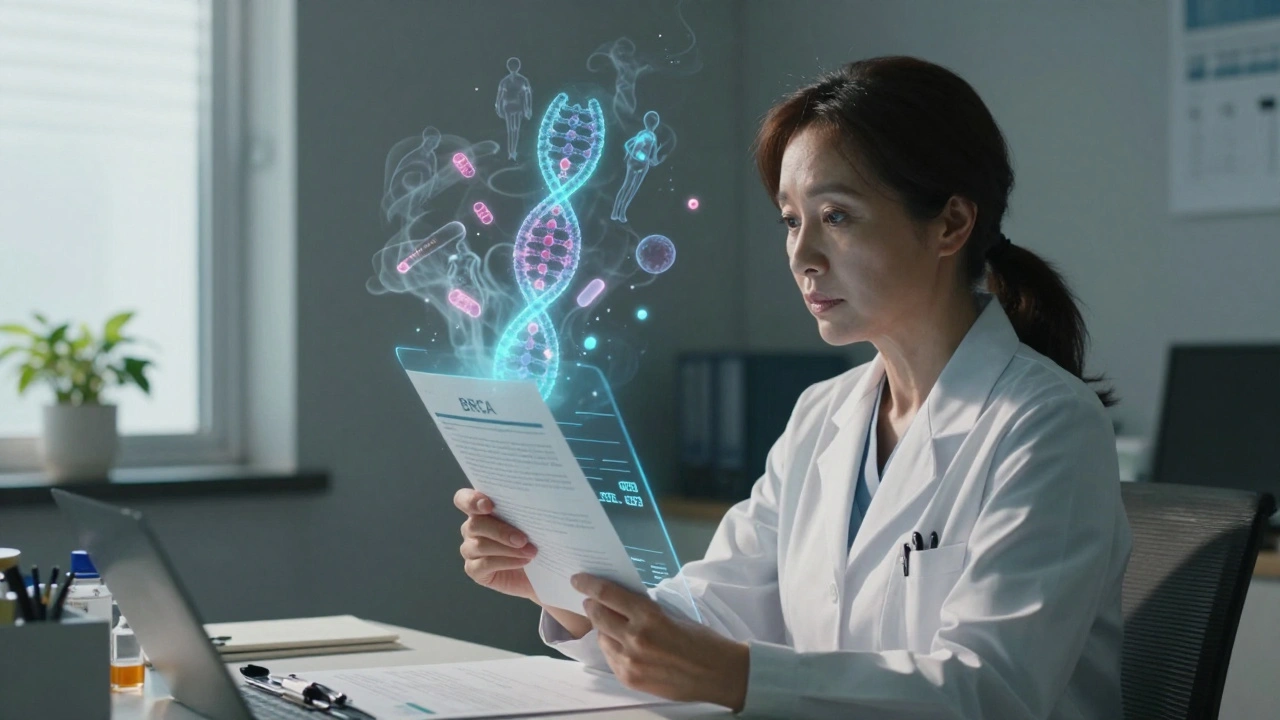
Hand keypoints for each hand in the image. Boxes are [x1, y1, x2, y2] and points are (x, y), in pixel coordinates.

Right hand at [454, 488, 538, 600]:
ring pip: (479, 546)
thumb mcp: (532, 521)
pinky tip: (523, 561)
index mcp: (481, 509)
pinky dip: (505, 562)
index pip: (463, 499)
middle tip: (523, 539)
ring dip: (507, 549)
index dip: (471, 500)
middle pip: (474, 525)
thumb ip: (525, 509)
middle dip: (500, 531)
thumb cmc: (535, 538)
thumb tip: (535, 501)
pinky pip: (483, 565)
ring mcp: (470, 549)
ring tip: (530, 552)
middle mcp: (472, 528)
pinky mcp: (474, 570)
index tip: (488, 505)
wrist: (541, 568)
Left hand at [573, 574, 748, 711]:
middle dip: (591, 605)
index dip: (588, 584)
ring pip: (601, 637)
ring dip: (602, 628)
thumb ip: (643, 608)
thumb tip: (619, 600)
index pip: (607, 594)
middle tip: (590, 600)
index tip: (578, 579)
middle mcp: (635, 638)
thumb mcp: (671, 614)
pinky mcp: (629, 678)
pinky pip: (610, 657)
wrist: (717, 674)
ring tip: (610, 624)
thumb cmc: (700, 639)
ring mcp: (630, 661)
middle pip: (598, 615)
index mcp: (648, 615)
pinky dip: (611, 647)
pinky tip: (620, 643)